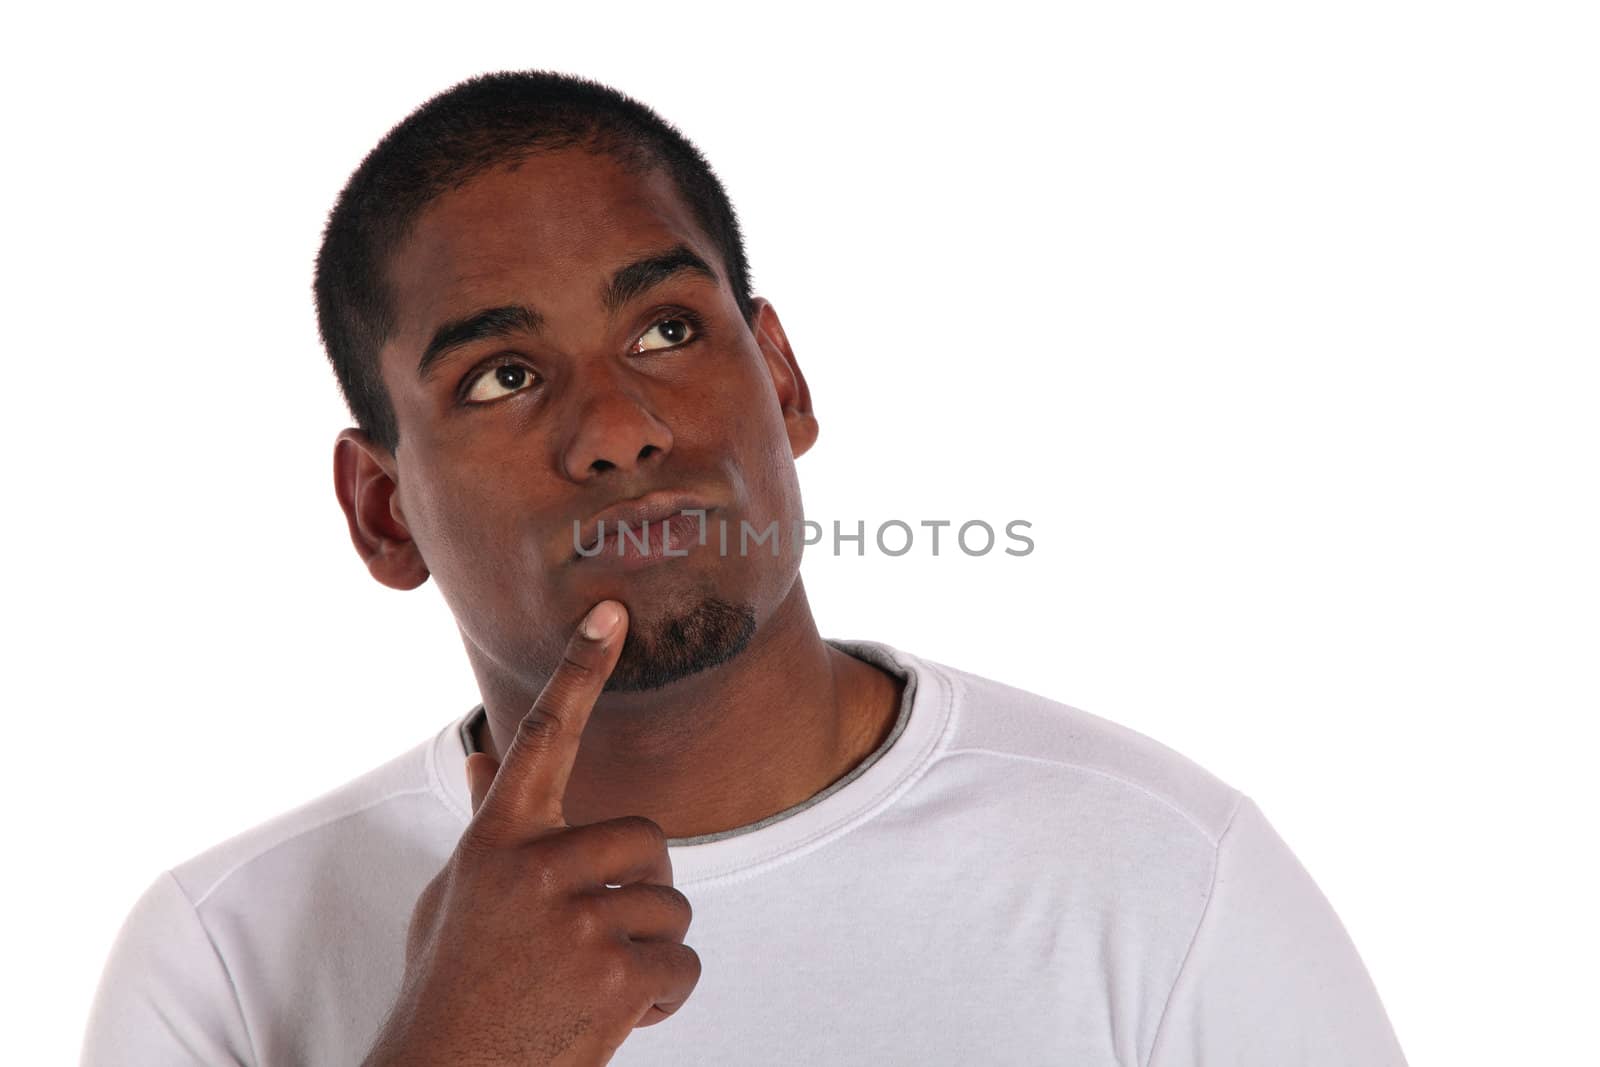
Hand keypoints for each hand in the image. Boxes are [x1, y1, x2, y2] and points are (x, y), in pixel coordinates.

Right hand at [363, 600, 700, 1065]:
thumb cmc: (452, 986)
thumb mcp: (454, 899)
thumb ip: (487, 829)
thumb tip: (485, 761)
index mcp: (496, 842)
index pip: (542, 738)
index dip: (577, 670)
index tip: (609, 610)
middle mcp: (533, 868)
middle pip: (649, 840)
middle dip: (643, 888)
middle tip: (597, 939)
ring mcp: (575, 922)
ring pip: (673, 907)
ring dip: (650, 952)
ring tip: (589, 987)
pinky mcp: (614, 977)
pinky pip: (684, 966)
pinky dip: (664, 1000)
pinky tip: (613, 1021)